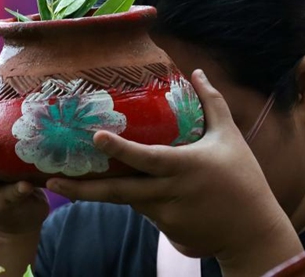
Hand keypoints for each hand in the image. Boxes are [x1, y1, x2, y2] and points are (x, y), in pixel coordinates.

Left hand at [46, 70, 301, 270]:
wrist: (253, 232)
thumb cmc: (244, 178)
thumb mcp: (229, 137)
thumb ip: (211, 102)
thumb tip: (196, 71)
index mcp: (185, 166)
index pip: (146, 158)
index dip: (119, 149)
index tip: (95, 138)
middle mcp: (170, 194)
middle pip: (119, 193)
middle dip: (83, 188)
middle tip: (52, 180)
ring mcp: (167, 218)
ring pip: (128, 202)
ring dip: (104, 192)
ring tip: (69, 182)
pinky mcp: (168, 233)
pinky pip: (146, 213)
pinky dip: (138, 202)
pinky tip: (134, 193)